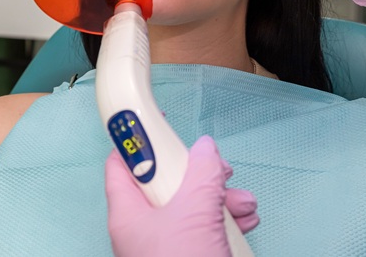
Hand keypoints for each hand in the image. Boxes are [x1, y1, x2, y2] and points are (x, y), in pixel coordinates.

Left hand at [105, 136, 258, 256]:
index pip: (121, 163)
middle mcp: (142, 228)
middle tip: (221, 171)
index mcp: (128, 212)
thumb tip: (205, 148)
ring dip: (220, 199)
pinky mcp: (187, 256)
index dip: (139, 139)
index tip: (160, 122)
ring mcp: (164, 245)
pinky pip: (203, 228)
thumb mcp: (194, 212)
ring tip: (242, 204)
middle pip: (165, 182)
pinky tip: (244, 222)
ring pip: (190, 205)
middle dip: (200, 173)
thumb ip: (201, 172)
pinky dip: (225, 221)